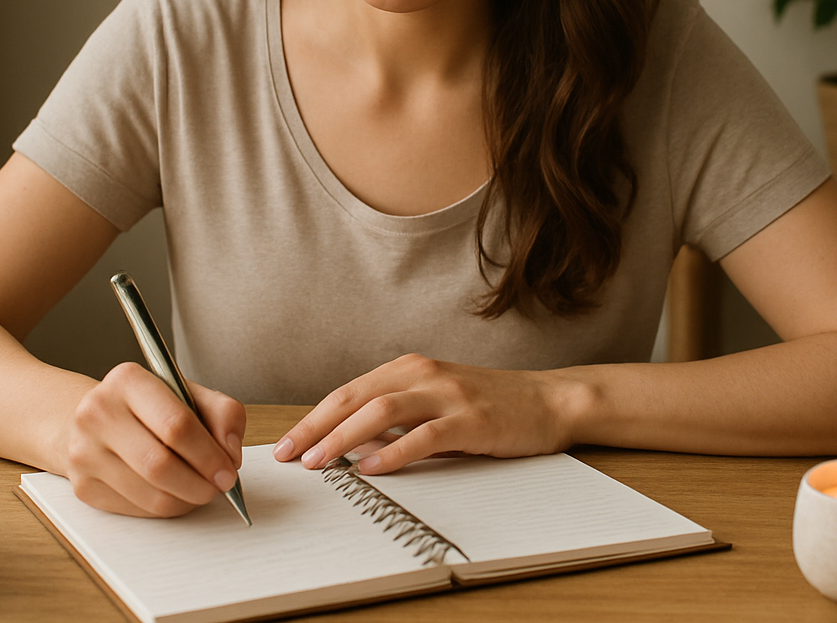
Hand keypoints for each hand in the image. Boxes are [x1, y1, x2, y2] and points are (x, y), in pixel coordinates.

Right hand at [62, 361, 245, 516]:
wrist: (97, 419)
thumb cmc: (151, 407)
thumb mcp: (190, 394)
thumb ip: (223, 414)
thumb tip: (230, 453)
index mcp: (127, 380)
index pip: (175, 424)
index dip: (208, 454)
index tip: (229, 471)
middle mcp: (97, 413)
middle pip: (159, 464)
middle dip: (200, 484)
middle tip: (219, 487)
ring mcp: (84, 452)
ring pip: (150, 494)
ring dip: (186, 500)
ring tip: (200, 491)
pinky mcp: (83, 486)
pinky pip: (136, 510)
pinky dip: (165, 508)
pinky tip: (174, 494)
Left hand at [273, 353, 580, 474]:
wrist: (548, 400)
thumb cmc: (490, 405)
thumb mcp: (436, 403)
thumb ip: (397, 418)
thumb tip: (352, 442)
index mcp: (409, 368)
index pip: (347, 393)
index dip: (313, 418)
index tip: (288, 443)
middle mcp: (423, 374)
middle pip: (354, 398)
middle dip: (316, 428)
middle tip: (289, 455)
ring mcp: (447, 395)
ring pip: (382, 412)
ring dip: (344, 438)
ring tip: (320, 462)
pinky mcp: (470, 419)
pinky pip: (424, 436)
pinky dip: (395, 452)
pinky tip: (373, 468)